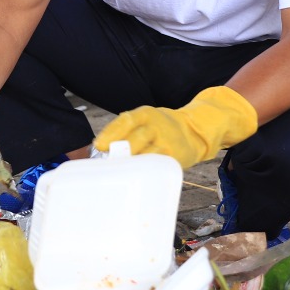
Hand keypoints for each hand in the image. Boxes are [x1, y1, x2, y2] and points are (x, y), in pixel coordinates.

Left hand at [93, 87, 257, 168]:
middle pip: (137, 138)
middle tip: (108, 162)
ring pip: (148, 154)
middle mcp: (157, 125)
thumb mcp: (143, 121)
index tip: (98, 146)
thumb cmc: (158, 128)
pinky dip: (146, 171)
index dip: (111, 133)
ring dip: (132, 164)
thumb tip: (97, 148)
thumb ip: (123, 131)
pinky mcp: (174, 156)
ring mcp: (168, 141)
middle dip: (121, 151)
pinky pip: (158, 165)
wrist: (192, 131)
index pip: (126, 120)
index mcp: (145, 114)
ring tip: (119, 172)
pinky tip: (136, 176)